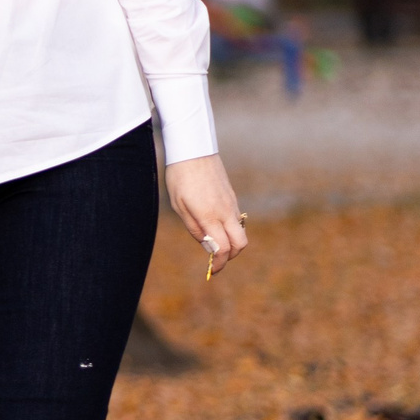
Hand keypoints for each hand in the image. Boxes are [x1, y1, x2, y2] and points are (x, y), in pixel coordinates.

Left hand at [164, 154, 248, 278]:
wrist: (193, 148)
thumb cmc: (180, 177)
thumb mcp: (179, 206)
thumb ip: (195, 228)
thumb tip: (209, 248)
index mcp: (210, 215)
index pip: (224, 249)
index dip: (219, 264)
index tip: (212, 272)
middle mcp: (226, 211)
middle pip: (241, 244)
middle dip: (231, 256)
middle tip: (215, 259)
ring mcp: (232, 202)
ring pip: (240, 231)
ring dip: (230, 241)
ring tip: (211, 241)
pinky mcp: (232, 195)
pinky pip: (236, 218)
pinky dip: (229, 228)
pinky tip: (214, 225)